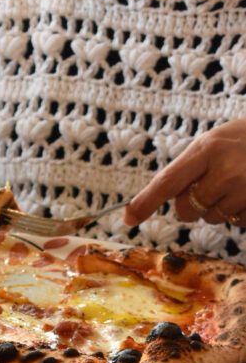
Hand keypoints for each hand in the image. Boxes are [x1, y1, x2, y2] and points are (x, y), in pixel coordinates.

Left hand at [125, 119, 245, 228]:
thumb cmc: (244, 140)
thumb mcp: (214, 143)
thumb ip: (189, 169)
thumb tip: (163, 200)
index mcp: (207, 149)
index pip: (167, 182)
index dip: (145, 202)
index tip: (128, 218)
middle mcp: (225, 171)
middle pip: (186, 209)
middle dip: (192, 203)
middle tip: (213, 182)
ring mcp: (244, 190)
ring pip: (212, 218)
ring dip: (220, 206)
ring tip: (240, 181)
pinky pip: (236, 222)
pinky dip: (240, 211)